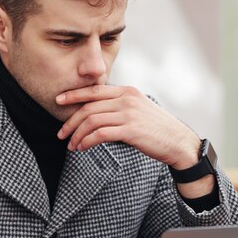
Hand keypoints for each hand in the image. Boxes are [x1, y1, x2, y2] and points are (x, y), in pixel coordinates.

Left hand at [56, 85, 214, 197]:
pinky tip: (83, 148)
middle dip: (70, 121)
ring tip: (72, 145)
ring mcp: (129, 114)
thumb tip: (96, 114)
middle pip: (89, 107)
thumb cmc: (156, 130)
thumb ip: (119, 107)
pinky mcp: (130, 130)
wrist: (179, 142)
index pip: (94, 90)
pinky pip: (100, 134)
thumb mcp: (138, 110)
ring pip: (92, 121)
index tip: (58, 100)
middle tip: (61, 133)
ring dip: (77, 135)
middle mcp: (127, 99)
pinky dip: (87, 141)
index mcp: (127, 91)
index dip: (74, 94)